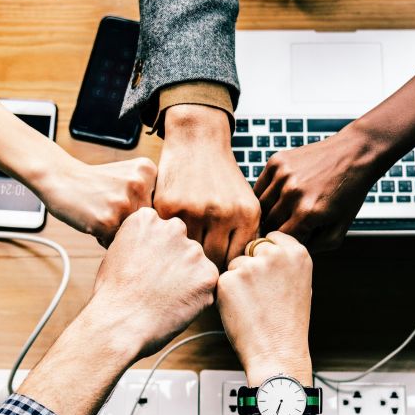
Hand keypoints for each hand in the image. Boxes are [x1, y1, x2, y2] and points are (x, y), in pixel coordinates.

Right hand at [18, 207, 217, 414]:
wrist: (114, 329)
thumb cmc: (107, 299)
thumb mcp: (114, 256)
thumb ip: (136, 241)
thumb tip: (144, 241)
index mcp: (145, 218)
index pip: (166, 226)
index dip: (161, 252)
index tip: (152, 270)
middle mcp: (171, 229)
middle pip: (185, 243)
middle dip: (177, 265)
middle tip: (158, 290)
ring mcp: (191, 252)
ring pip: (198, 265)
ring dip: (187, 283)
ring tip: (164, 301)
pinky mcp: (206, 278)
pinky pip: (210, 287)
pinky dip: (198, 300)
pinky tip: (176, 309)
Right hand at [39, 157, 156, 245]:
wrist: (59, 177)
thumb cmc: (94, 182)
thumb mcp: (128, 175)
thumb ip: (149, 194)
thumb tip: (168, 231)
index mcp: (148, 170)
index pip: (159, 207)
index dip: (139, 210)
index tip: (122, 201)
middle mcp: (139, 184)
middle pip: (148, 222)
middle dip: (130, 223)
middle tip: (109, 208)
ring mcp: (124, 203)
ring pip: (133, 234)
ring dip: (117, 232)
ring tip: (101, 214)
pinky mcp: (107, 220)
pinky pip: (115, 242)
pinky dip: (103, 238)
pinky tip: (93, 220)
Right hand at [154, 105, 260, 267]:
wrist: (197, 140)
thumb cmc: (222, 177)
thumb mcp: (244, 202)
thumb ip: (244, 235)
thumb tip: (239, 273)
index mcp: (246, 214)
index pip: (237, 260)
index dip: (227, 269)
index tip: (218, 270)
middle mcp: (223, 213)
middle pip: (214, 261)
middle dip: (206, 266)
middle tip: (198, 268)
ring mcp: (194, 210)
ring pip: (189, 252)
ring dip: (185, 256)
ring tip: (182, 257)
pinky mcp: (169, 206)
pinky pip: (169, 237)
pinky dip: (169, 240)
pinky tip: (169, 239)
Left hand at [216, 232, 312, 384]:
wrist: (277, 352)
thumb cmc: (288, 323)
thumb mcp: (300, 284)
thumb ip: (285, 262)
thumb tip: (266, 247)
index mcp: (297, 253)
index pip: (271, 237)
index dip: (266, 255)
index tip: (269, 272)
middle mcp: (274, 255)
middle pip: (251, 248)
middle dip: (251, 265)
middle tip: (261, 294)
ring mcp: (250, 266)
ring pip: (235, 264)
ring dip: (238, 280)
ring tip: (253, 305)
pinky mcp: (229, 280)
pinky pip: (222, 280)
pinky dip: (227, 294)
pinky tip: (242, 310)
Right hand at [254, 70, 414, 250]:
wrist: (355, 153)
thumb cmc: (349, 192)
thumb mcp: (341, 227)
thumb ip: (318, 246)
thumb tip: (292, 251)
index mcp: (308, 213)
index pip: (282, 240)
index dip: (286, 243)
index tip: (292, 240)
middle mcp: (292, 193)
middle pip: (269, 224)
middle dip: (277, 228)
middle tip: (287, 226)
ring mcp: (283, 175)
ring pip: (261, 206)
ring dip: (269, 212)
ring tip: (283, 212)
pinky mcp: (277, 162)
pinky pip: (260, 187)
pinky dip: (265, 195)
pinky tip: (279, 196)